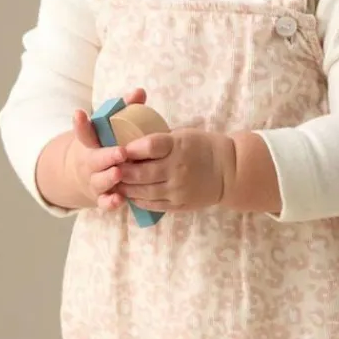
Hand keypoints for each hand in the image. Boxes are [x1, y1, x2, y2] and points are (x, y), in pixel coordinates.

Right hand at [65, 88, 145, 210]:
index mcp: (91, 143)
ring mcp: (95, 181)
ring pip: (100, 181)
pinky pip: (104, 202)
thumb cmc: (105, 146)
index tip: (80, 113)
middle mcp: (90, 163)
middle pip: (95, 160)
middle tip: (121, 153)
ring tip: (119, 172)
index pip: (84, 132)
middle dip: (107, 156)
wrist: (87, 175)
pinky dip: (110, 202)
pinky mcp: (101, 197)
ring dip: (108, 178)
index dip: (81, 123)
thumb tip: (140, 91)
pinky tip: (120, 200)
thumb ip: (124, 110)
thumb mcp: (109, 129)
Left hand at [116, 128, 236, 212]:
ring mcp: (178, 189)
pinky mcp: (179, 204)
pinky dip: (138, 200)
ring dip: (125, 187)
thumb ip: (159, 140)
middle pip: (141, 172)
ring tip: (115, 182)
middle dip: (121, 171)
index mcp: (179, 147)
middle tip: (109, 169)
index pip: (149, 146)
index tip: (119, 149)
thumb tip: (130, 142)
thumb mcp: (183, 135)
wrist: (229, 171)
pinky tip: (130, 194)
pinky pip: (152, 204)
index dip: (130, 149)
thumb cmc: (203, 147)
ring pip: (143, 191)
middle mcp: (178, 169)